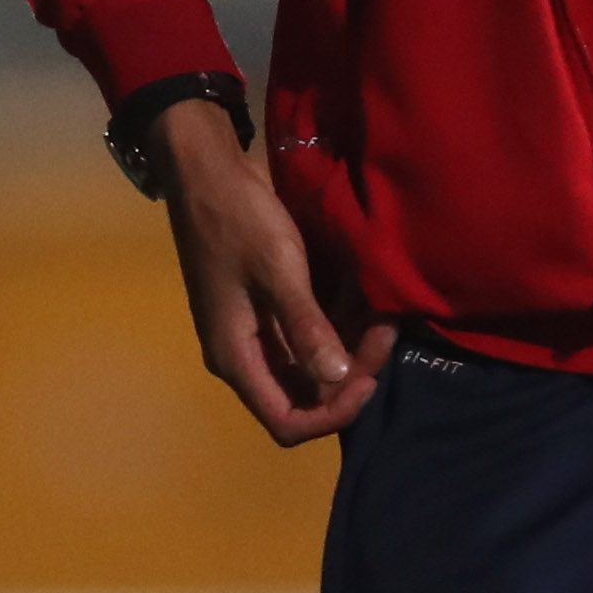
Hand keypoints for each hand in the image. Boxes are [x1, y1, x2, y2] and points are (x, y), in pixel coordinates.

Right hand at [154, 96, 391, 443]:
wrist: (206, 171)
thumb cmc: (237, 219)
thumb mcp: (278, 268)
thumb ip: (306, 326)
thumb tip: (339, 379)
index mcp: (236, 357)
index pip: (287, 422)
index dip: (332, 413)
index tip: (368, 378)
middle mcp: (244, 354)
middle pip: (304, 394)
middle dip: (349, 373)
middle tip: (386, 334)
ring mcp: (254, 331)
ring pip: (310, 362)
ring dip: (348, 345)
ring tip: (383, 314)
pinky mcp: (266, 307)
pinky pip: (306, 333)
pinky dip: (337, 323)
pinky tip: (363, 299)